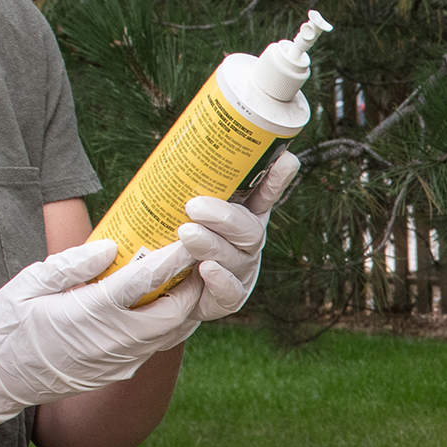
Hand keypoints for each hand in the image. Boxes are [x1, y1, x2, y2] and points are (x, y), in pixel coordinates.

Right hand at [0, 234, 213, 446]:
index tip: (191, 237)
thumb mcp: (27, 285)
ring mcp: (117, 363)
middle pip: (173, 314)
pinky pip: (155, 348)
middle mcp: (111, 344)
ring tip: (192, 276)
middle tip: (201, 255)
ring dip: (186, 306)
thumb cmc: (1, 328)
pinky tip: (167, 302)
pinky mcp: (116, 374)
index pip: (144, 282)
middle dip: (193, 285)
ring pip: (170, 335)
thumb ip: (72, 264)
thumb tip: (112, 246)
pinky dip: (170, 324)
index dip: (173, 258)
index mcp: (88, 315)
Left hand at [145, 148, 299, 331]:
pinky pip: (230, 291)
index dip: (276, 179)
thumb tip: (172, 149)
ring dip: (211, 244)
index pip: (264, 194)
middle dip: (225, 216)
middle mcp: (248, 241)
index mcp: (242, 214)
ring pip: (236, 257)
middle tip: (194, 206)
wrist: (160, 289)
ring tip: (186, 233)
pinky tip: (205, 269)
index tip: (286, 159)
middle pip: (250, 228)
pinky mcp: (230, 297)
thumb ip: (180, 188)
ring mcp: (242, 270)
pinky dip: (219, 279)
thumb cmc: (170, 238)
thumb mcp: (174, 210)